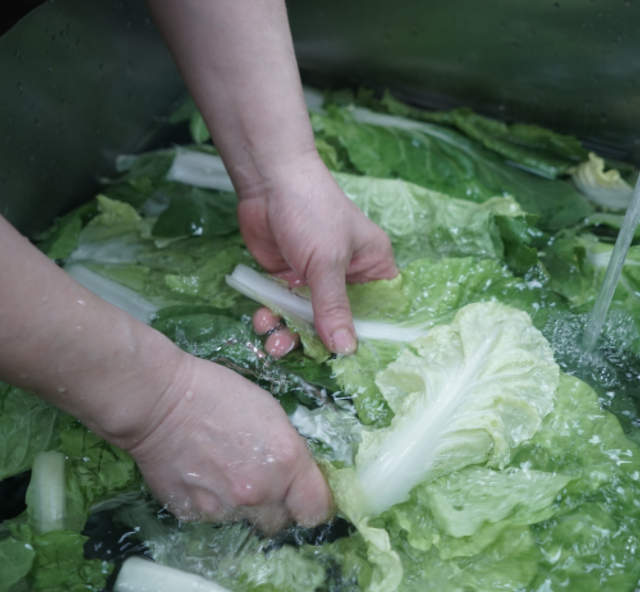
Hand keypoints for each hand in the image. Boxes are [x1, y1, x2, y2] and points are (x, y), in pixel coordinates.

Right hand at [124, 353, 331, 530]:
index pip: (317, 510)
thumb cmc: (218, 393)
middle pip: (281, 521)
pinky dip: (213, 501)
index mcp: (287, 463)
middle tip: (260, 477)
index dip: (313, 502)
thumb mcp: (272, 413)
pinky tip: (202, 474)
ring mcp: (224, 509)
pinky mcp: (193, 515)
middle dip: (276, 504)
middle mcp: (260, 493)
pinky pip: (214, 516)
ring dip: (243, 503)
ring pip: (246, 519)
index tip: (304, 494)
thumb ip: (289, 451)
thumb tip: (295, 475)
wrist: (158, 402)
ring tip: (224, 469)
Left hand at [238, 152, 397, 354]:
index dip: (365, 336)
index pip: (378, 311)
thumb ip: (333, 307)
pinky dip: (273, 316)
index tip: (347, 362)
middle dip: (317, 339)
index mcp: (373, 266)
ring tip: (272, 342)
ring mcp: (316, 277)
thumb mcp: (327, 262)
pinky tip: (262, 321)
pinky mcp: (288, 276)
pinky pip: (284, 306)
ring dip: (290, 331)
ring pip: (307, 317)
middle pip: (339, 320)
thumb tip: (346, 349)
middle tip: (296, 352)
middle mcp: (348, 275)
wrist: (267, 180)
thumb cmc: (312, 211)